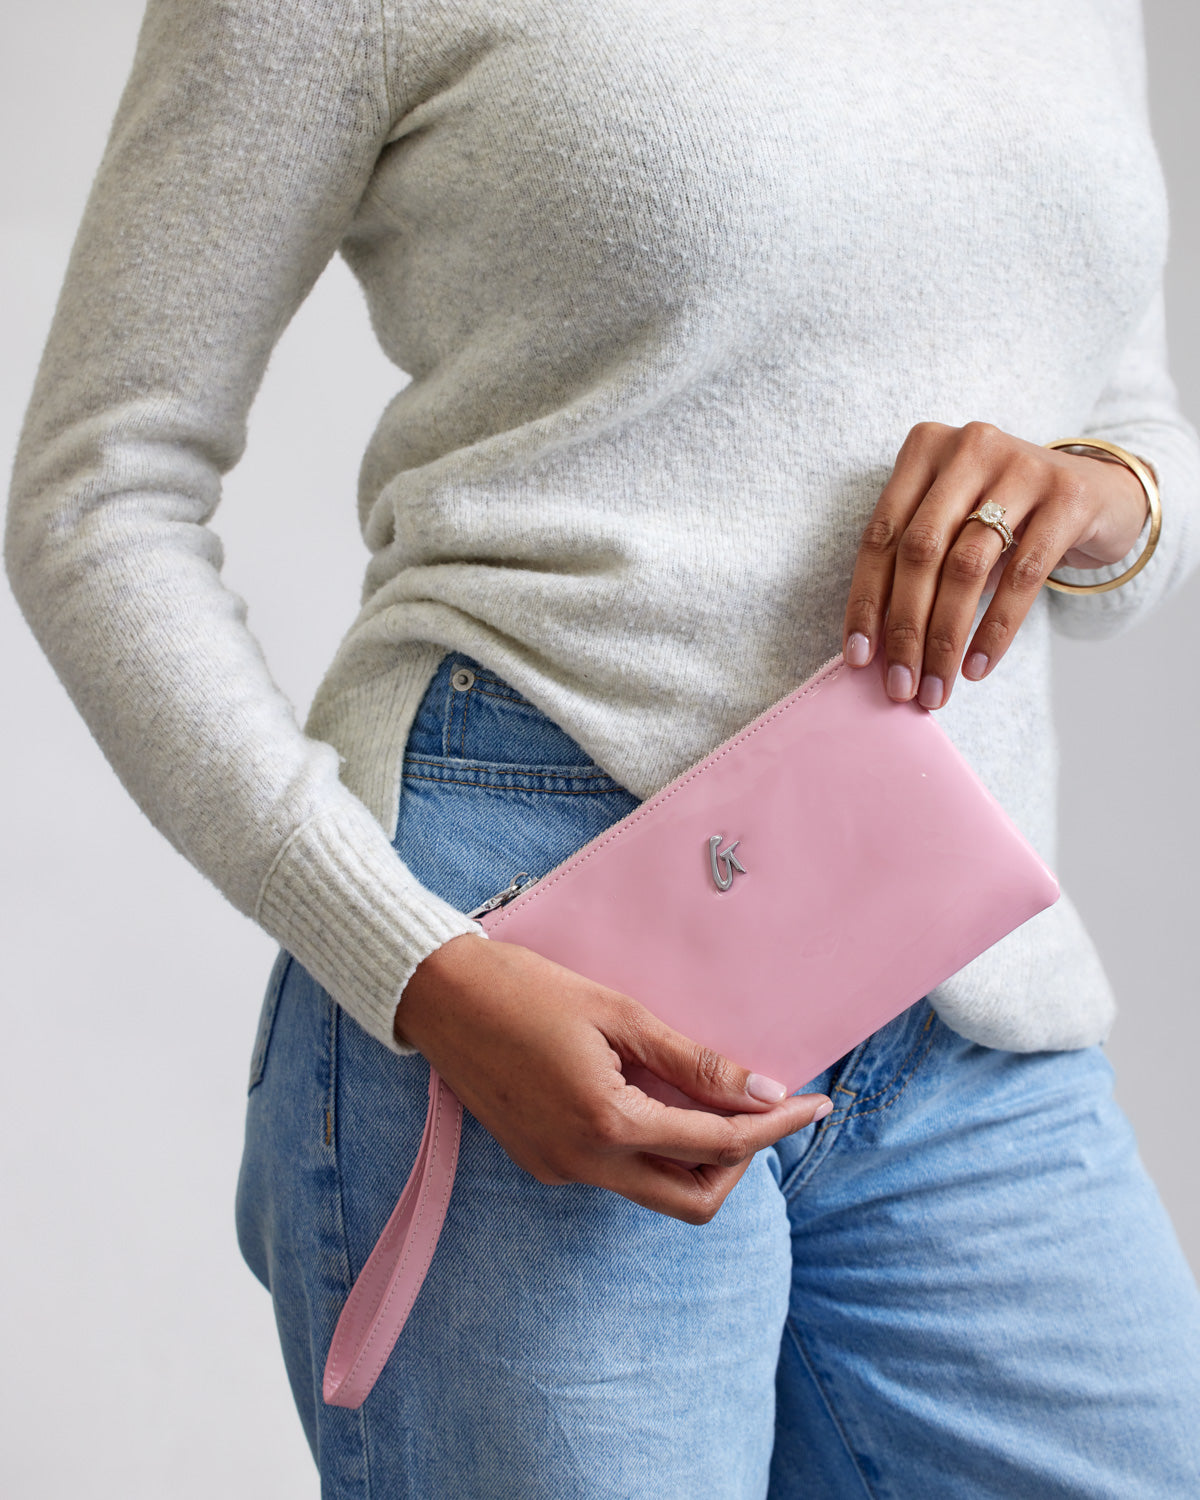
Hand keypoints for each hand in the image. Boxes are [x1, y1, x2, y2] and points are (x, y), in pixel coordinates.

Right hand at [396, 934, 832, 1224]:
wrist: (437, 997)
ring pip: (655, 1190)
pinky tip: (654, 1097)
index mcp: (607, 1122)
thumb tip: (765, 1092)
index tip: (816, 1103)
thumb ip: (694, 1062)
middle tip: (762, 1108)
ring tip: (710, 1096)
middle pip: (693, 1198)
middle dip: (741, 1161)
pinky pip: (617, 1173)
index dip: (775, 1126)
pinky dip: (652, 1147)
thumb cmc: (526, 988)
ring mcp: (559, 1170)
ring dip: (697, 1157)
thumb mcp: (619, 1014)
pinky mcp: (542, 1162)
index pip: (718, 1144)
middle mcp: (583, 1163)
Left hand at [841, 422, 1149, 706]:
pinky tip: (977, 666)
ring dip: (945, 639)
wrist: (1099, 492)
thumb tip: (876, 649)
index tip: (857, 658)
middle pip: (920, 552)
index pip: (881, 535)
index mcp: (924, 448)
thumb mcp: (954, 524)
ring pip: (966, 567)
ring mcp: (1021, 467)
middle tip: (900, 686)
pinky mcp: (1068, 497)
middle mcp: (969, 447)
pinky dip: (995, 630)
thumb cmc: (1006, 517)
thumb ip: (915, 567)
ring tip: (936, 686)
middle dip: (905, 629)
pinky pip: (1022, 577)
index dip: (866, 600)